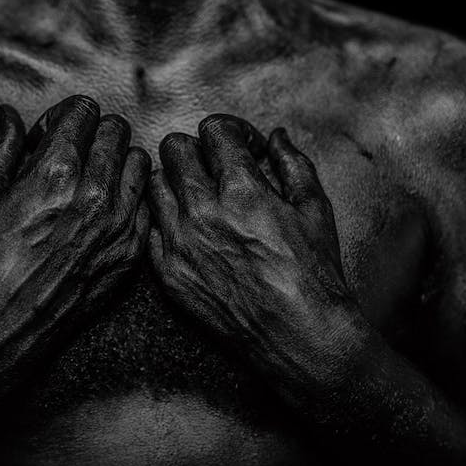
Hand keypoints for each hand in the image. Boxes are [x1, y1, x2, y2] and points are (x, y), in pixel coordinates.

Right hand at [0, 96, 150, 393]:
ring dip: (117, 162)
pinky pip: (146, 203)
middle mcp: (94, 193)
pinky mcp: (131, 251)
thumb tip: (10, 115)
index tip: (52, 136)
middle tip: (72, 157)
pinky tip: (104, 212)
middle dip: (92, 135)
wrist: (1, 327)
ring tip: (91, 181)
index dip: (65, 117)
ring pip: (138, 161)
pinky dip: (129, 199)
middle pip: (116, 129)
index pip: (86, 110)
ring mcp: (118, 225)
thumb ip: (3, 148)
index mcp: (55, 172)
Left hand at [146, 114, 362, 404]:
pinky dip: (168, 221)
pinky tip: (193, 230)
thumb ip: (292, 163)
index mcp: (242, 191)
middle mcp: (203, 213)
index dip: (233, 132)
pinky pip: (150, 228)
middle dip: (199, 151)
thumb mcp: (315, 208)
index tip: (245, 149)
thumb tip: (276, 136)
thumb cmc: (314, 274)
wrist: (298, 335)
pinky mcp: (168, 273)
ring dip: (176, 182)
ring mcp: (180, 244)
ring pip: (153, 184)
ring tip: (202, 197)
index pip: (213, 130)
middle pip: (173, 149)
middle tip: (218, 169)